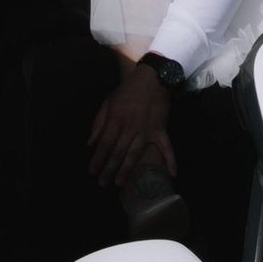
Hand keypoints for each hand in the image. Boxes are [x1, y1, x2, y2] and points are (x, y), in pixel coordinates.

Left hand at [89, 53, 174, 187]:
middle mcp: (130, 126)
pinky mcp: (160, 129)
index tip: (92, 171)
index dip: (97, 159)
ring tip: (119, 183)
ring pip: (135, 153)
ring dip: (127, 169)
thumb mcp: (108, 102)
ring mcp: (146, 129)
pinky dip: (171, 160)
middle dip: (108, 168)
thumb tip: (90, 143)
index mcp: (115, 118)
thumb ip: (98, 123)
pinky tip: (172, 174)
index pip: (104, 143)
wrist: (152, 77)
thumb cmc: (128, 90)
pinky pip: (166, 147)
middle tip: (102, 184)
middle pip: (117, 151)